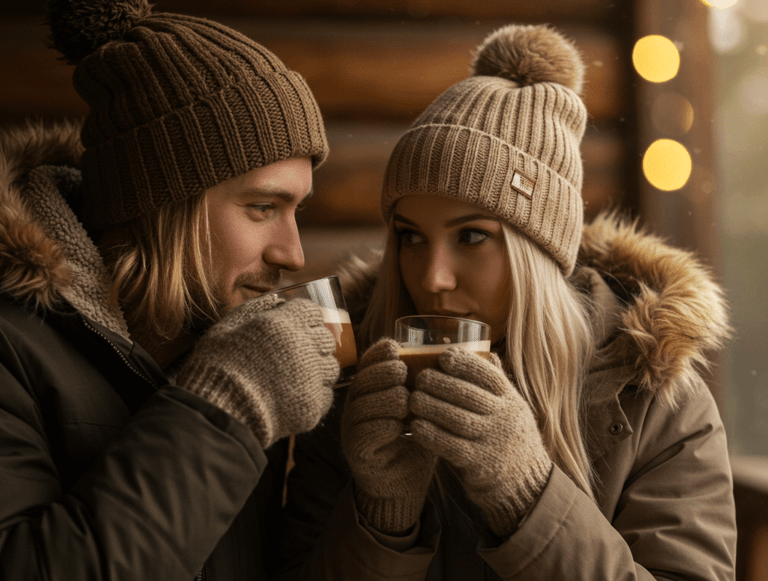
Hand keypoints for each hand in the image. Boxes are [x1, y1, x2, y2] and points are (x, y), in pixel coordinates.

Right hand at [177, 295, 338, 448]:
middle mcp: (304, 348)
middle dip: (314, 343)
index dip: (304, 318)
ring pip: (331, 368)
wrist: (219, 413)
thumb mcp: (226, 329)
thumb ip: (253, 310)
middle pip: (326, 339)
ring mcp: (311, 378)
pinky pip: (326, 396)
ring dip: (318, 370)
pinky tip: (296, 397)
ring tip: (297, 377)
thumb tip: (276, 299)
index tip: (296, 326)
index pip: (312, 311)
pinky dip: (315, 395)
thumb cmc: (216, 367)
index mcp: (284, 324)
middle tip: (296, 354)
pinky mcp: (313, 406)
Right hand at [341, 338, 436, 533]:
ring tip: (405, 401)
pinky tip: (399, 427)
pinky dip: (383, 426)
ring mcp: (352, 427)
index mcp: (371, 389)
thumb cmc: (416, 437)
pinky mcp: (356, 449)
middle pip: (363, 380)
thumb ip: (425, 385)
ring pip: (363, 404)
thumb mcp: (420, 407)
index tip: (397, 349)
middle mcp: (356, 404)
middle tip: (403, 373)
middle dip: (384, 373)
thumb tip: (450, 354)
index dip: (380, 354)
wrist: (404, 481)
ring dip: (386, 399)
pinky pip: (365, 432)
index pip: (368, 363)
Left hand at [409, 348, 551, 535]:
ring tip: (412, 399)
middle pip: (469, 395)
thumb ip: (496, 385)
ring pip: (458, 419)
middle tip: (419, 378)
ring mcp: (494, 442)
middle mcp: (505, 419)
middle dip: (441, 383)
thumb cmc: (509, 438)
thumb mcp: (513, 409)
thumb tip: (484, 350)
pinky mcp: (481, 465)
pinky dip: (432, 435)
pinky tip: (416, 427)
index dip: (466, 363)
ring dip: (431, 407)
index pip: (490, 376)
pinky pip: (452, 446)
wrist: (525, 485)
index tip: (444, 356)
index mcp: (512, 401)